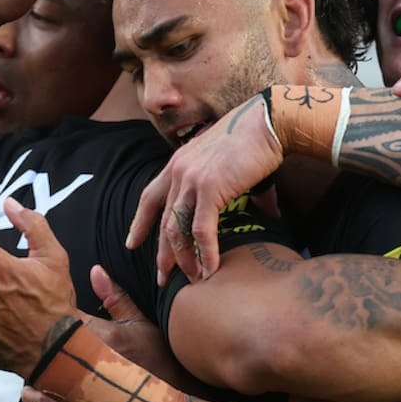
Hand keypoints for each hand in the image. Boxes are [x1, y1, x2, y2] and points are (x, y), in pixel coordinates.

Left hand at [21, 263, 162, 401]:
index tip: (43, 301)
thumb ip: (115, 297)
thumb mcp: (140, 324)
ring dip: (32, 360)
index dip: (48, 306)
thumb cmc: (157, 362)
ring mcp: (76, 384)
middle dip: (34, 332)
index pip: (59, 312)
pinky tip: (31, 387)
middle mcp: (82, 359)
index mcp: (96, 334)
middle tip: (28, 324)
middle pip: (42, 339)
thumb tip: (95, 270)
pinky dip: (35, 393)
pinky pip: (42, 400)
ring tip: (25, 353)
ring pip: (37, 368)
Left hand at [126, 94, 281, 282]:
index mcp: (178, 164)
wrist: (267, 122)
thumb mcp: (230, 165)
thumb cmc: (256, 140)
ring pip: (177, 230)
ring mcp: (191, 180)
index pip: (150, 198)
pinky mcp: (209, 188)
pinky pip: (201, 230)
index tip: (132, 243)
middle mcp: (178, 171)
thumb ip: (237, 191)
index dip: (140, 223)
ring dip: (183, 259)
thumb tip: (268, 214)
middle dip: (162, 254)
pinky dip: (205, 253)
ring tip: (192, 279)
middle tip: (163, 278)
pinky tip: (210, 269)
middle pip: (162, 221)